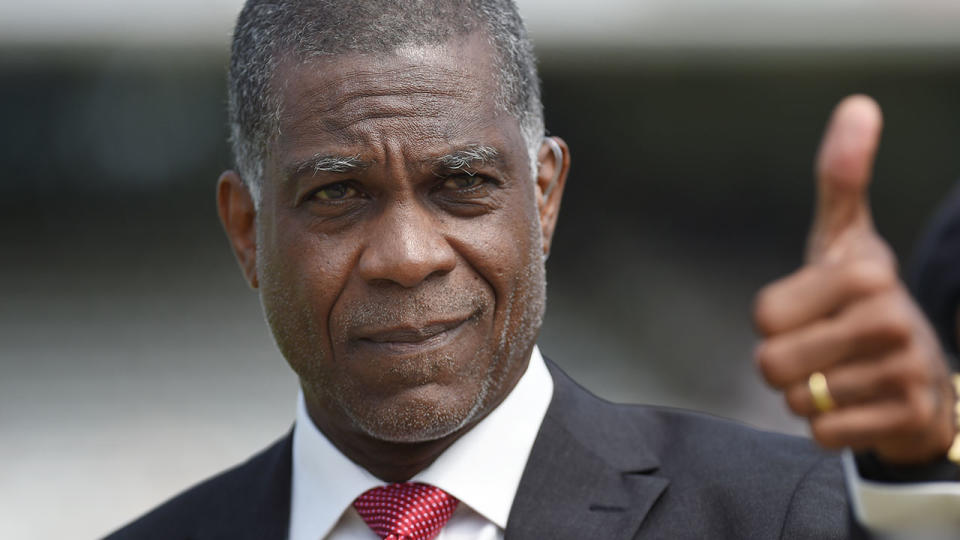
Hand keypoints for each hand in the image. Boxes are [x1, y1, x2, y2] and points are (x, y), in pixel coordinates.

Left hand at [753, 95, 956, 464]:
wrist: (920, 369)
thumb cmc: (862, 299)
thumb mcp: (845, 237)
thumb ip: (841, 179)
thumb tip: (858, 105)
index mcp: (864, 272)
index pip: (762, 317)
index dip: (773, 322)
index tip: (807, 312)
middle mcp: (889, 318)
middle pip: (772, 363)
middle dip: (784, 364)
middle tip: (818, 350)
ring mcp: (904, 371)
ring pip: (797, 401)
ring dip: (807, 395)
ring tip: (841, 373)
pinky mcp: (908, 417)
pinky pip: (824, 433)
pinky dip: (827, 425)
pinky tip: (855, 403)